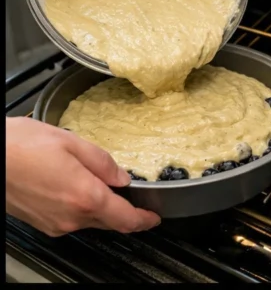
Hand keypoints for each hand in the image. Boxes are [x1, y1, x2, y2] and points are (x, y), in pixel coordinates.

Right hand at [6, 117, 160, 235]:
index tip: (154, 216)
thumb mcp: (71, 141)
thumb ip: (102, 161)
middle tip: (133, 195)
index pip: (125, 219)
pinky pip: (71, 219)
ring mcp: (54, 224)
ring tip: (99, 182)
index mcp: (84, 196)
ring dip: (100, 207)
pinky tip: (76, 186)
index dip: (144, 220)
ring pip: (89, 220)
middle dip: (124, 211)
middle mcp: (70, 217)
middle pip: (108, 222)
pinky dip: (82, 206)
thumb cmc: (21, 145)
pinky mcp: (42, 223)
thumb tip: (122, 176)